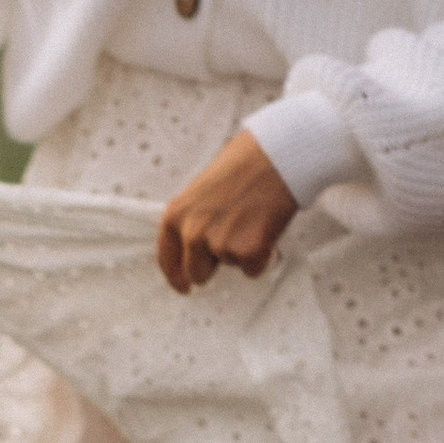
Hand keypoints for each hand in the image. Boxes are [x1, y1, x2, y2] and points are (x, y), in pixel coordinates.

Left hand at [156, 129, 296, 293]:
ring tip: (253, 220)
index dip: (177, 277)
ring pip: (231, 267)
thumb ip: (194, 219)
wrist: (276, 155)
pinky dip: (263, 256)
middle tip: (234, 239)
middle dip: (215, 264)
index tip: (184, 287)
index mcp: (176, 215)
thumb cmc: (243, 164)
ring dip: (242, 253)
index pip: (168, 259)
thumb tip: (198, 247)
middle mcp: (192, 233)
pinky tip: (267, 228)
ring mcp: (219, 244)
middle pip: (198, 273)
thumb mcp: (201, 190)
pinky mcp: (247, 252)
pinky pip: (254, 269)